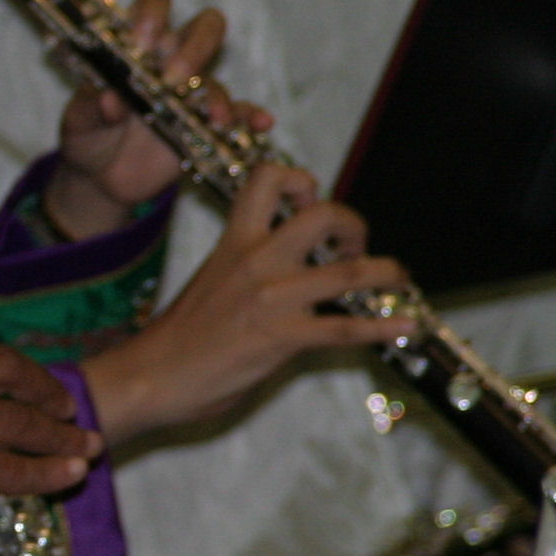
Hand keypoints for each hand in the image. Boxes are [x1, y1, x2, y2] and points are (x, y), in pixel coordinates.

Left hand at [49, 0, 270, 240]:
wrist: (99, 178)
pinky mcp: (207, 124)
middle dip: (195, 48)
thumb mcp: (78, 120)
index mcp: (136, 44)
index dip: (152, 13)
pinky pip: (238, 114)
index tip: (140, 42)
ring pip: (217, 77)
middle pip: (204, 27)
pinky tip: (259, 122)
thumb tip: (110, 99)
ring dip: (216, 95)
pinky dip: (250, 116)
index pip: (154, 3)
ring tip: (210, 117)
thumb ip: (91, 107)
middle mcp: (170, 59)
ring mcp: (192, 92)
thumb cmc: (87, 134)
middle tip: (174, 79)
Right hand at [79, 160, 416, 443]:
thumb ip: (252, 270)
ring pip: (348, 271)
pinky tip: (404, 326)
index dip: (300, 180)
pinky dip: (384, 327)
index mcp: (234, 241)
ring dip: (386, 272)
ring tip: (398, 278)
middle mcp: (256, 260)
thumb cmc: (177, 337)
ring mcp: (272, 298)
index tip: (311, 199)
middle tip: (354, 247)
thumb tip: (294, 276)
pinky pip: (346, 328)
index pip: (267, 180)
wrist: (151, 375)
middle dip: (353, 225)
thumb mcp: (212, 281)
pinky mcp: (282, 337)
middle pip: (322, 215)